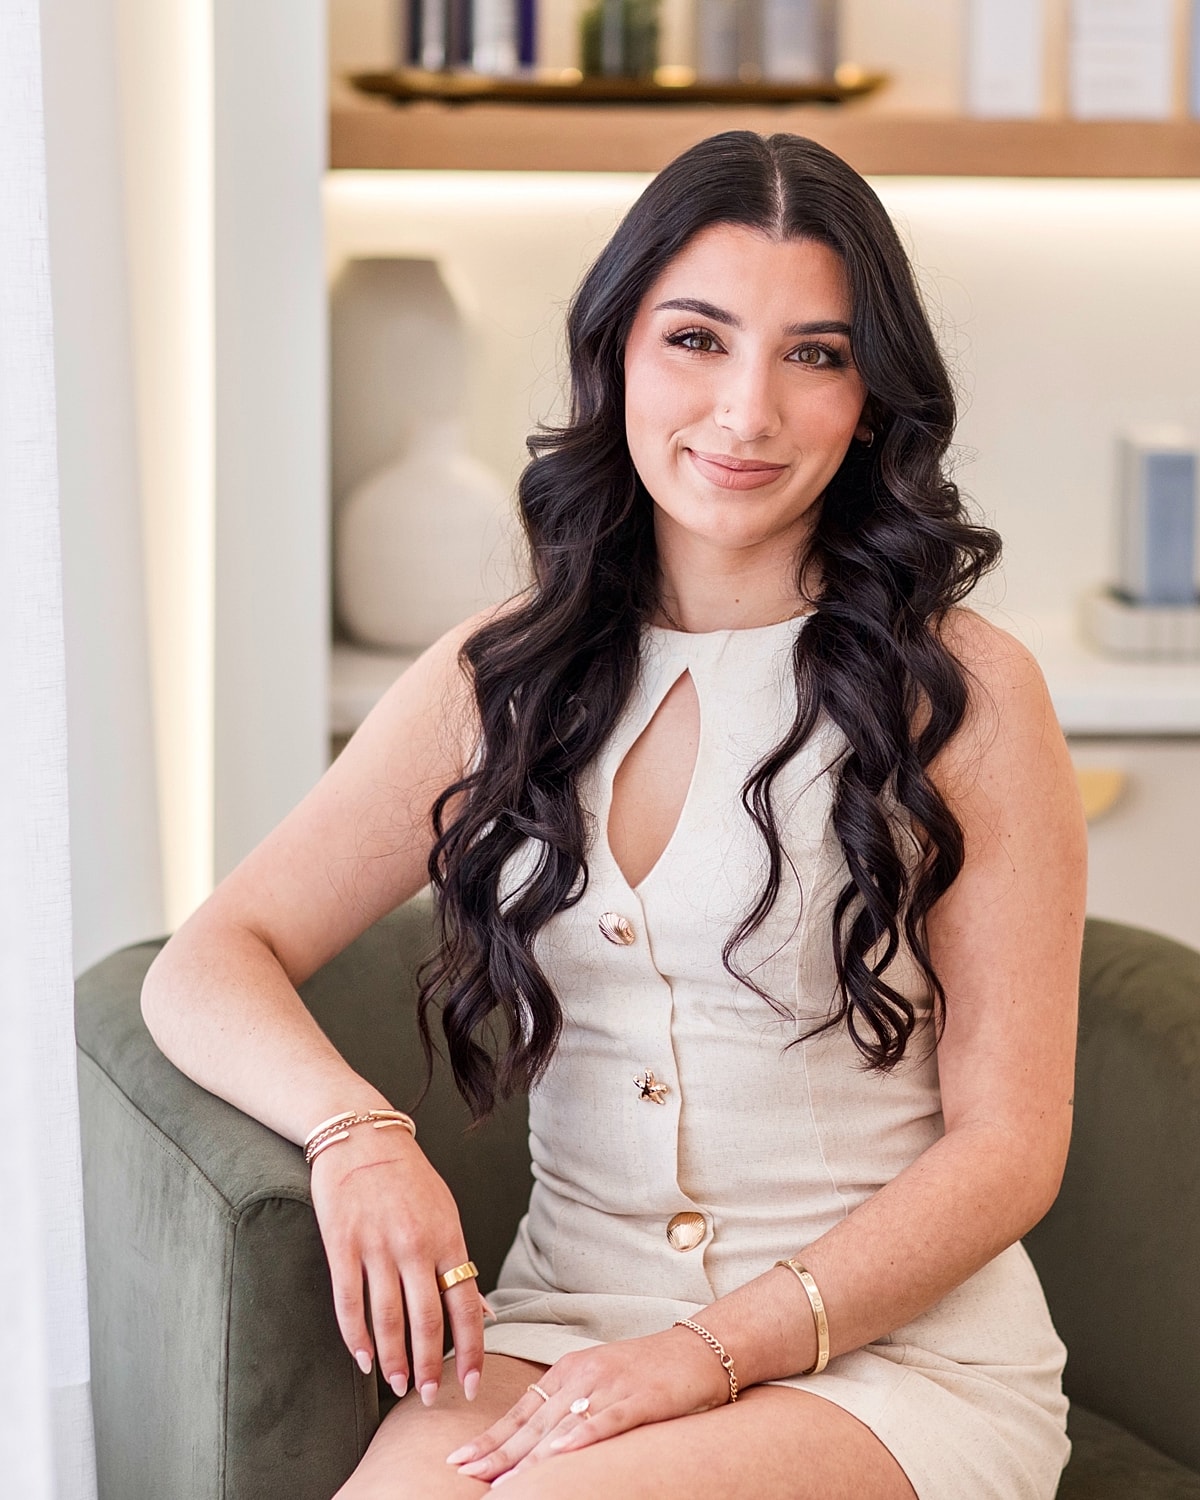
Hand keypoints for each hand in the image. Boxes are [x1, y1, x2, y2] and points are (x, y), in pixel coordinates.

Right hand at [308, 1125, 484, 1404]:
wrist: (361, 1135)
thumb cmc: (408, 1176)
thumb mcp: (445, 1211)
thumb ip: (459, 1262)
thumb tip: (483, 1311)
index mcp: (448, 1237)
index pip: (466, 1307)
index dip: (471, 1352)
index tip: (471, 1386)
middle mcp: (415, 1245)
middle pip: (426, 1322)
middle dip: (429, 1368)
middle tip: (427, 1398)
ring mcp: (376, 1246)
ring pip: (387, 1319)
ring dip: (394, 1360)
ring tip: (397, 1385)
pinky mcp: (342, 1244)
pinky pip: (349, 1302)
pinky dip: (356, 1337)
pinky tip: (363, 1359)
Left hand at [445, 1324, 729, 1483]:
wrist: (698, 1349)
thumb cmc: (648, 1371)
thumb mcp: (600, 1380)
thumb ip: (569, 1404)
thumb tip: (538, 1439)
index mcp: (569, 1370)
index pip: (521, 1411)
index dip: (490, 1437)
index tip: (459, 1458)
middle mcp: (583, 1375)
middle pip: (533, 1422)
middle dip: (496, 1452)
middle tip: (463, 1472)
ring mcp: (610, 1385)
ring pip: (561, 1426)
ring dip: (528, 1456)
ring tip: (500, 1480)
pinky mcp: (639, 1398)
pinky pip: (605, 1421)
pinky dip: (581, 1438)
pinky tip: (560, 1453)